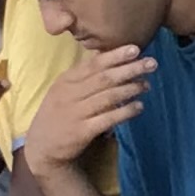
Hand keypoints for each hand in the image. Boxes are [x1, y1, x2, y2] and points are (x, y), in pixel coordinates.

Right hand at [21, 46, 151, 174]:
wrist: (42, 147)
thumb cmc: (59, 114)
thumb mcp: (63, 91)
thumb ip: (84, 76)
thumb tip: (108, 55)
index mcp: (65, 81)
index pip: (93, 64)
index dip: (115, 56)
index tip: (136, 48)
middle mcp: (69, 94)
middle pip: (104, 78)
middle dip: (129, 69)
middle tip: (151, 63)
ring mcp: (75, 113)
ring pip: (108, 97)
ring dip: (130, 89)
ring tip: (147, 85)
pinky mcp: (82, 131)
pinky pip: (108, 118)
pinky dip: (125, 111)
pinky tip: (139, 107)